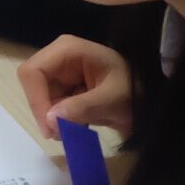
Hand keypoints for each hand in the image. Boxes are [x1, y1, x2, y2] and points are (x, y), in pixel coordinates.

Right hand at [18, 36, 133, 140]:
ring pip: (40, 97)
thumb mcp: (112, 100)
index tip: (50, 128)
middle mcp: (58, 57)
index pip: (33, 71)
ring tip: (73, 132)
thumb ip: (81, 108)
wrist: (152, 100)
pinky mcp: (64, 87)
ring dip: (53, 117)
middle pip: (32, 84)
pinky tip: (76, 126)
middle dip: (44, 110)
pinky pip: (50, 104)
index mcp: (67, 50)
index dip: (36, 99)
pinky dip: (60, 119)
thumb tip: (50, 120)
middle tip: (61, 134)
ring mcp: (60, 72)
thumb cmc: (136, 91)